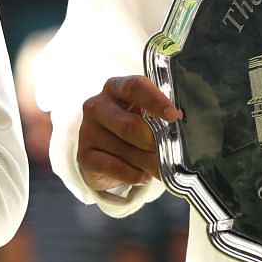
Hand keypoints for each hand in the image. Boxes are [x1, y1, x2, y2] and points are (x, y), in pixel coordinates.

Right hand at [75, 75, 180, 193]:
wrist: (103, 155)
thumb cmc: (131, 127)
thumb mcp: (143, 114)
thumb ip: (158, 115)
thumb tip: (177, 126)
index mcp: (115, 88)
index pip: (135, 87)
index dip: (156, 101)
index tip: (173, 115)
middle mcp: (97, 106)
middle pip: (130, 125)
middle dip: (154, 142)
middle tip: (169, 151)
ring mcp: (87, 131)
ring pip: (126, 151)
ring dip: (148, 163)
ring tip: (159, 167)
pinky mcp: (84, 155)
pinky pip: (118, 168)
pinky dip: (136, 175)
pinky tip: (142, 175)